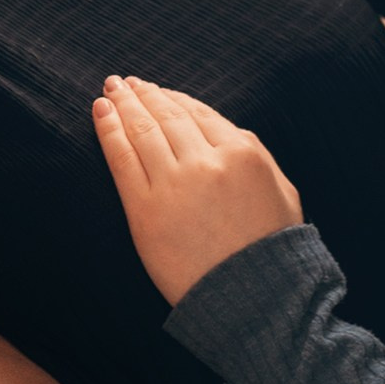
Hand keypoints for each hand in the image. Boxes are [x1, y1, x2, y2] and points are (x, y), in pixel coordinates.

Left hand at [92, 77, 304, 305]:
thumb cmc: (274, 251)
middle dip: (144, 95)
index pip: (199, 114)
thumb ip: (258, 155)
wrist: (256, 301)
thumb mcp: (284, 192)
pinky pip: (122, 159)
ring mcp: (174, 184)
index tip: (157, 90)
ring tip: (111, 91)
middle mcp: (206, 162)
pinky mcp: (146, 210)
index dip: (173, 98)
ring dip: (123, 105)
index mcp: (243, 153)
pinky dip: (108, 131)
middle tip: (125, 82)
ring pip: (142, 131)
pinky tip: (100, 113)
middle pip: (167, 117)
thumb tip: (229, 132)